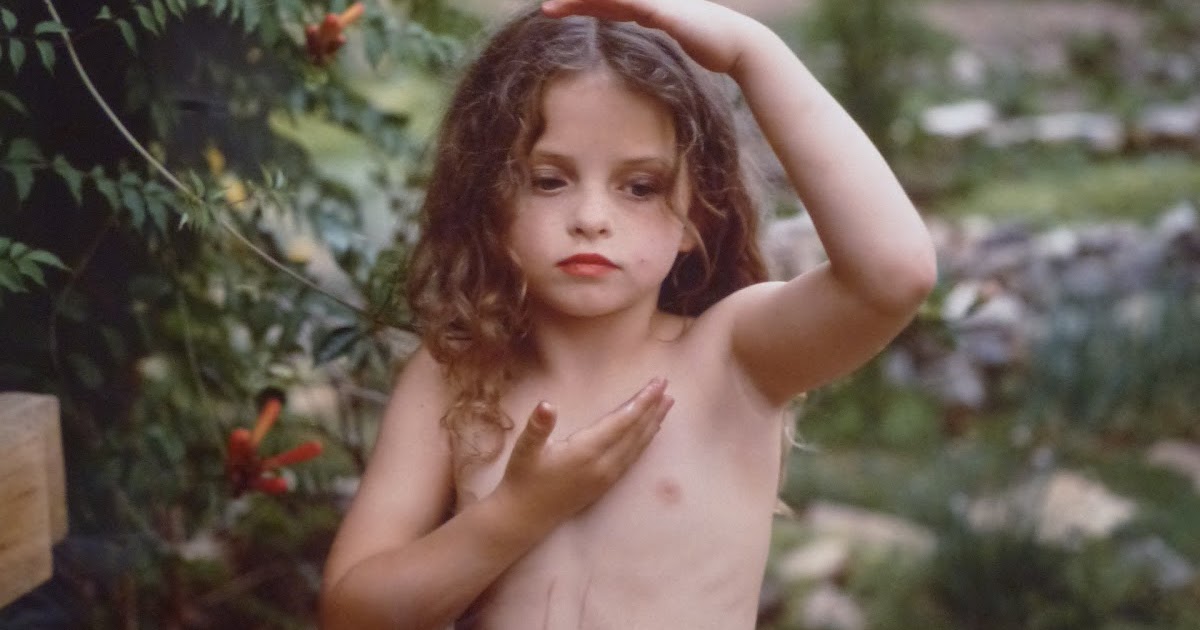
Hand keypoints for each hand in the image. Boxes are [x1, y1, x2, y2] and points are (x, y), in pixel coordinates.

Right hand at [493, 378, 673, 532]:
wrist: (524, 518)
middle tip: (667, 385)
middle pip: (636, 432)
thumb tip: (546, 405)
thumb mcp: (524, 450)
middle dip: (653, 407)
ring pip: (637, 445)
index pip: (622, 422)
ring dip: (653, 423)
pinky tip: (650, 431)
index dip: (641, 401)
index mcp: (586, 452)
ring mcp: (607, 476)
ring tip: (667, 403)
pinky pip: (633, 457)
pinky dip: (645, 441)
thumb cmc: (523, 479)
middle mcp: (603, 465)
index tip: (658, 383)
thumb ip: (538, 427)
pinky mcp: (606, 484)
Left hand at [540, 0, 758, 73]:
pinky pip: (629, 5)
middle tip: (545, 9)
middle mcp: (648, 2)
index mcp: (648, 10)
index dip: (582, 6)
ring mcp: (655, 4)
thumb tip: (648, 59)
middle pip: (603, 0)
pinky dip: (609, 4)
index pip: (607, 6)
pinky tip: (593, 6)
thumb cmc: (711, 46)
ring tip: (554, 6)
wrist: (738, 44)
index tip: (556, 11)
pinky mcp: (663, 12)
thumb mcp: (677, 44)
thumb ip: (661, 42)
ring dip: (583, 2)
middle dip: (574, 3)